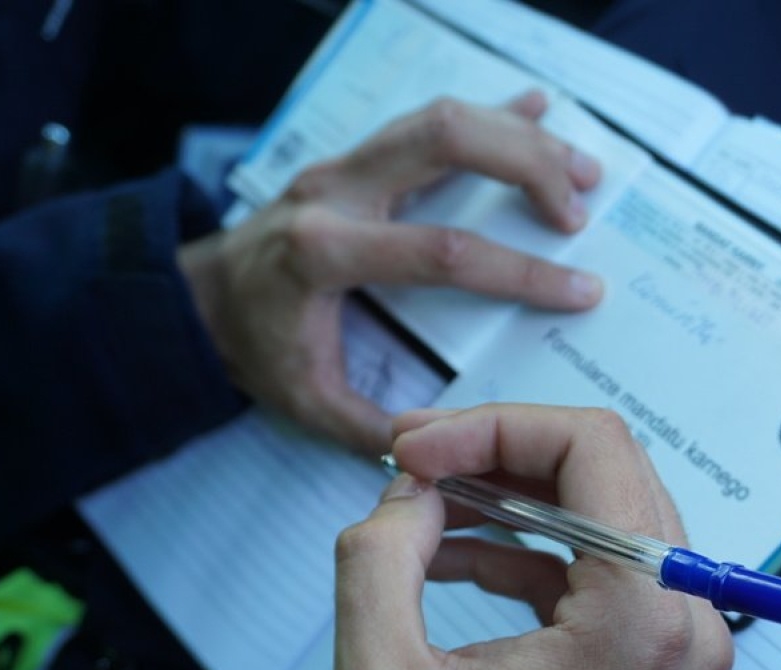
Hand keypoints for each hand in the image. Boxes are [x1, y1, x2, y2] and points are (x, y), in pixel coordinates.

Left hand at [177, 91, 603, 455]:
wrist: (198, 299)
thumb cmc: (258, 347)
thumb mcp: (308, 403)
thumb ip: (375, 429)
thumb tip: (447, 446)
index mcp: (325, 252)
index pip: (441, 251)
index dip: (518, 270)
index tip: (577, 291)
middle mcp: (335, 190)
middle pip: (445, 140)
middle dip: (527, 167)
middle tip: (580, 212)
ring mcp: (344, 163)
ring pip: (440, 117)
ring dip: (519, 136)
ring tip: (583, 170)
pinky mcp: (356, 156)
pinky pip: (426, 118)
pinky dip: (486, 112)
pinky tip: (536, 111)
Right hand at [333, 403, 733, 669]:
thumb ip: (377, 557)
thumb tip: (404, 492)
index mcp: (637, 621)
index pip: (593, 448)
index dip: (493, 425)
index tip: (417, 450)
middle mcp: (683, 626)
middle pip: (607, 474)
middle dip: (501, 455)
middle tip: (414, 467)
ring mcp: (680, 651)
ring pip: (606, 517)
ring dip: (514, 502)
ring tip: (421, 514)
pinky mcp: (659, 669)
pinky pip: (604, 573)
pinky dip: (536, 553)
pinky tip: (456, 562)